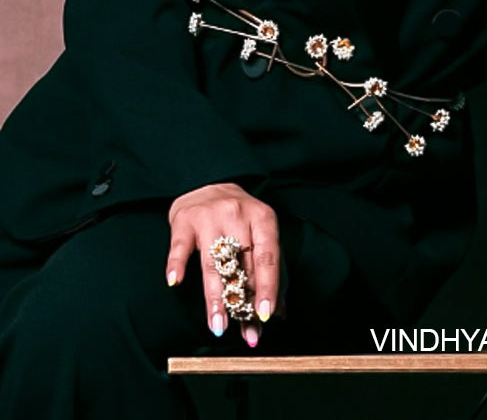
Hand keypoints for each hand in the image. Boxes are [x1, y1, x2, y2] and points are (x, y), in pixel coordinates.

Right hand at [165, 182, 279, 347]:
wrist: (207, 185)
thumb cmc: (238, 218)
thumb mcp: (258, 234)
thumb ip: (270, 270)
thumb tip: (279, 312)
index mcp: (262, 218)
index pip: (268, 257)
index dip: (268, 287)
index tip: (266, 315)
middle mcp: (238, 214)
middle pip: (241, 265)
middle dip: (243, 302)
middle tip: (246, 333)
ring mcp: (210, 216)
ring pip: (213, 263)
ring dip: (215, 298)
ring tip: (219, 326)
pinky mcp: (184, 221)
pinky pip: (179, 247)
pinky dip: (177, 265)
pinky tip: (176, 282)